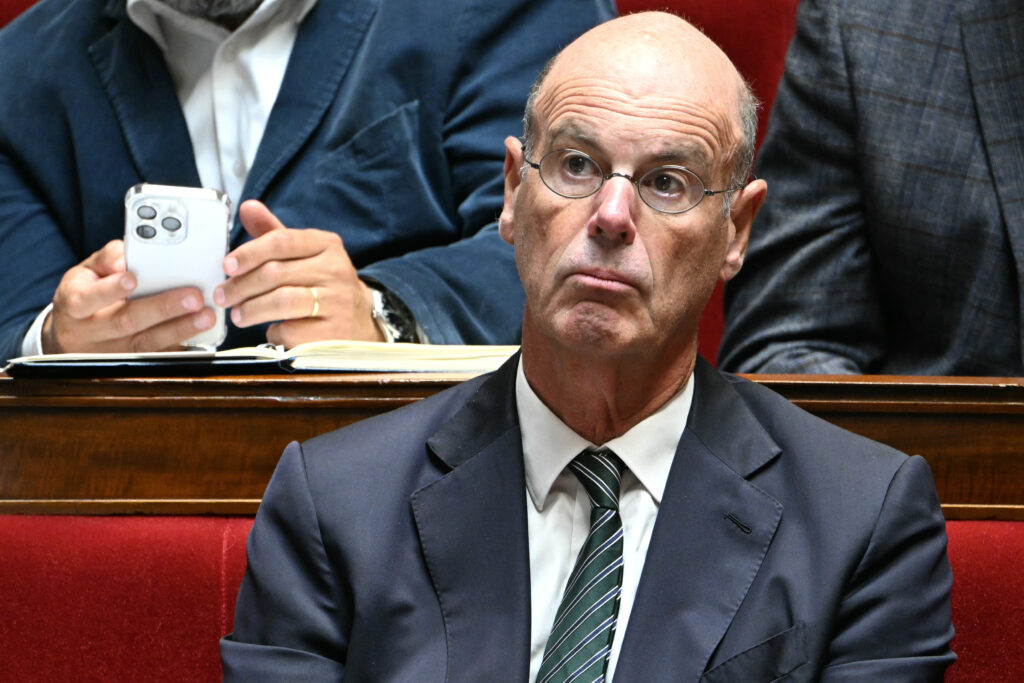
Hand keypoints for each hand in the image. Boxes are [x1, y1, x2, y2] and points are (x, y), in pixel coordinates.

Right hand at [42, 240, 216, 352]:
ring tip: (206, 317)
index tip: (133, 278)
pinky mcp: (130, 365)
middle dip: (162, 309)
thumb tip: (124, 258)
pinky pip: (157, 359)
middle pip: (126, 322)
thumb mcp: (86, 272)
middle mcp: (89, 333)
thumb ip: (107, 259)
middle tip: (193, 297)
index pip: (88, 298)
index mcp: (74, 304)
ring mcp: (110, 353)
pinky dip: (181, 348)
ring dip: (180, 330)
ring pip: (145, 345)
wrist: (71, 335)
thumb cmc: (86, 293)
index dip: (110, 290)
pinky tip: (201, 337)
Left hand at [214, 200, 384, 347]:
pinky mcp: (333, 332)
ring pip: (282, 301)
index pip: (283, 241)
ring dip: (252, 310)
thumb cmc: (323, 285)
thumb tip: (248, 207)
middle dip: (241, 286)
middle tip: (223, 297)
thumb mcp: (305, 255)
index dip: (250, 252)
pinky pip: (292, 330)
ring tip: (238, 315)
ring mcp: (338, 302)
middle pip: (277, 273)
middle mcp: (336, 270)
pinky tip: (272, 330)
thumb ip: (275, 233)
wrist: (360, 321)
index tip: (227, 266)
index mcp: (327, 245)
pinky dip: (275, 332)